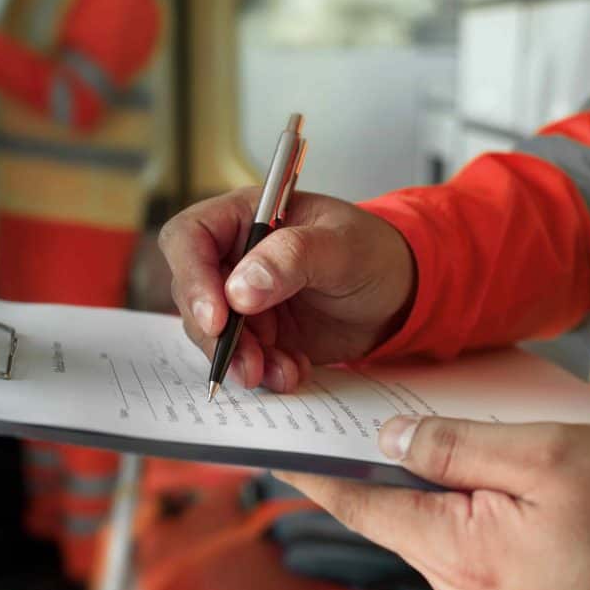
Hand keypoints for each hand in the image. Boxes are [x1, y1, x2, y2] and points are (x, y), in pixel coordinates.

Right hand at [159, 187, 413, 390]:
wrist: (399, 294)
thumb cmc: (373, 251)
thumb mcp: (342, 245)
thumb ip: (292, 257)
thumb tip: (239, 289)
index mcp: (245, 217)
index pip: (190, 238)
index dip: (192, 277)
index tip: (217, 318)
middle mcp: (234, 258)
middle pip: (194, 295)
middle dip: (218, 335)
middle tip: (248, 363)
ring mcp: (243, 299)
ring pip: (214, 335)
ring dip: (241, 360)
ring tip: (280, 372)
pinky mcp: (259, 335)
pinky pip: (243, 358)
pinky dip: (265, 372)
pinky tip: (293, 371)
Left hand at [277, 416, 589, 589]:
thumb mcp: (546, 457)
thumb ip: (459, 446)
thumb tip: (391, 442)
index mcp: (458, 549)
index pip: (355, 505)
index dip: (311, 471)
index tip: (276, 445)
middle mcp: (458, 585)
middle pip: (389, 514)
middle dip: (369, 468)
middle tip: (354, 419)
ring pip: (426, 527)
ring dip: (418, 486)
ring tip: (424, 439)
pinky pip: (459, 543)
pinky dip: (452, 508)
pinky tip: (474, 480)